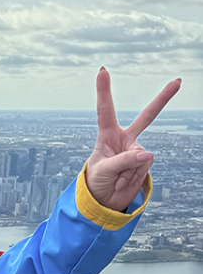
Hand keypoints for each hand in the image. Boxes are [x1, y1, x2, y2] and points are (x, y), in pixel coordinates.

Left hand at [85, 68, 179, 211]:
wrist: (102, 202)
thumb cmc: (96, 183)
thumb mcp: (103, 171)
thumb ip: (124, 161)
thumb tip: (148, 154)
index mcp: (107, 136)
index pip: (105, 110)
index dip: (104, 91)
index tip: (102, 71)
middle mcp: (124, 140)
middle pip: (147, 116)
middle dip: (163, 99)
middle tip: (178, 81)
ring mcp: (136, 151)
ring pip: (139, 156)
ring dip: (126, 172)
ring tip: (115, 180)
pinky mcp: (143, 164)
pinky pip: (143, 167)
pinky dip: (132, 178)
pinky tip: (123, 183)